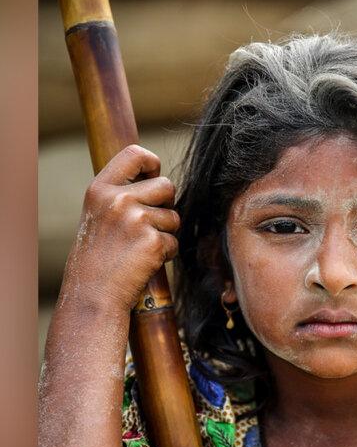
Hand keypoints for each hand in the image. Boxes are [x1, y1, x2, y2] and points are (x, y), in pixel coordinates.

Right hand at [61, 145, 179, 312]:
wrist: (92, 292)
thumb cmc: (98, 255)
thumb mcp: (99, 214)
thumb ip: (122, 193)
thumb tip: (157, 179)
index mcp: (100, 188)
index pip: (135, 154)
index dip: (152, 162)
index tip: (153, 175)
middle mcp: (118, 199)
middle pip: (167, 185)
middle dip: (166, 204)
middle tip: (148, 223)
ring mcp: (136, 220)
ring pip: (174, 216)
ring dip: (165, 232)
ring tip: (139, 247)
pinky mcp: (153, 242)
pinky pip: (174, 241)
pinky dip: (165, 253)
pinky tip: (143, 261)